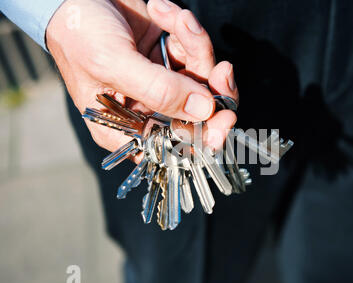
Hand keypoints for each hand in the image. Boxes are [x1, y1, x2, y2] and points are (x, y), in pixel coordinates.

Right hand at [46, 0, 237, 159]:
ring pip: (203, 80)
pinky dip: (187, 29)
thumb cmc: (78, 34)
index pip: (174, 149)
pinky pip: (195, 51)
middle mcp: (147, 112)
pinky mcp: (170, 60)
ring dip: (197, 45)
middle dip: (215, 90)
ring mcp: (162, 86)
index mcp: (126, 130)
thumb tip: (203, 110)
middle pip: (199, 117)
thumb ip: (158, 90)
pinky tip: (162, 12)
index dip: (205, 139)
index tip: (224, 119)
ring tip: (175, 18)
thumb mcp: (112, 64)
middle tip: (223, 70)